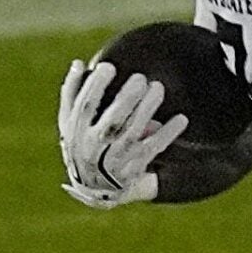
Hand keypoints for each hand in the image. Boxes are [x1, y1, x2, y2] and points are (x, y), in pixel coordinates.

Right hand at [58, 59, 186, 208]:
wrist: (95, 188)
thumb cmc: (83, 144)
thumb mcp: (70, 123)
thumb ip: (72, 94)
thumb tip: (78, 63)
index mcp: (75, 132)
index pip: (84, 107)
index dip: (95, 87)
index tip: (109, 66)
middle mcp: (94, 147)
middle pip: (112, 120)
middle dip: (127, 98)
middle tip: (140, 78)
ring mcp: (116, 158)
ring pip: (133, 132)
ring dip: (147, 109)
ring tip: (158, 87)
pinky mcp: (136, 166)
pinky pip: (153, 149)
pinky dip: (168, 134)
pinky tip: (182, 119)